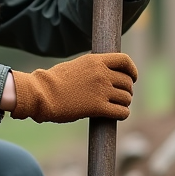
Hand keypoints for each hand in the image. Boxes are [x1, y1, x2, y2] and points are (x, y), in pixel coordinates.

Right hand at [10, 53, 137, 122]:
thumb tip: (104, 75)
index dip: (132, 70)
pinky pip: (121, 112)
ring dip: (125, 103)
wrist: (42, 94)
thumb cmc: (53, 82)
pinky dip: (123, 114)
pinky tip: (118, 115)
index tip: (132, 78)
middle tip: (121, 96)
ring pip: (126, 98)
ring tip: (118, 106)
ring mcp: (101, 90)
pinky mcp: (98, 107)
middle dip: (127, 90)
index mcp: (95, 61)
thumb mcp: (75, 66)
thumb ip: (92, 69)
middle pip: (127, 82)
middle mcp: (101, 74)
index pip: (124, 61)